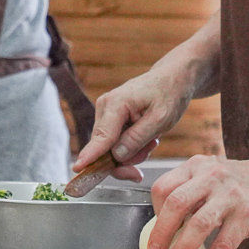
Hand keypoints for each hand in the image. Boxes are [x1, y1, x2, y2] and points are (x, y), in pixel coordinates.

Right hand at [72, 67, 194, 181]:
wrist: (171, 80)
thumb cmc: (168, 94)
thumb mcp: (161, 118)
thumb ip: (138, 138)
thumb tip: (117, 155)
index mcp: (116, 104)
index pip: (102, 136)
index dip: (90, 155)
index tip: (77, 168)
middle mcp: (104, 108)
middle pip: (104, 148)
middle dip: (125, 161)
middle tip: (146, 161)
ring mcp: (105, 115)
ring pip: (110, 150)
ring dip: (132, 154)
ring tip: (152, 141)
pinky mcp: (109, 121)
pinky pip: (114, 144)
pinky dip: (131, 148)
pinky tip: (146, 139)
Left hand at [147, 154, 248, 248]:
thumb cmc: (231, 183)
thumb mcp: (205, 176)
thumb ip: (185, 194)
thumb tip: (162, 231)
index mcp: (194, 167)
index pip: (163, 188)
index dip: (155, 212)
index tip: (156, 231)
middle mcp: (211, 177)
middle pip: (176, 203)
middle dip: (162, 232)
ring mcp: (231, 196)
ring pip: (200, 224)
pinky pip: (224, 244)